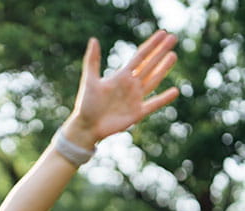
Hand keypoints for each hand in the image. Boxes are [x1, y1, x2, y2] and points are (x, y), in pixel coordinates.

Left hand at [64, 30, 178, 147]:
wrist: (86, 127)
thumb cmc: (85, 105)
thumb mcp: (89, 81)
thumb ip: (92, 61)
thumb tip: (93, 39)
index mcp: (120, 77)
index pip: (140, 57)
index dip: (151, 45)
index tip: (162, 33)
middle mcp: (130, 86)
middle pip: (149, 65)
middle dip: (160, 52)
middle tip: (173, 38)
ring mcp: (135, 99)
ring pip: (153, 80)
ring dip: (163, 69)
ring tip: (173, 56)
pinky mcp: (137, 113)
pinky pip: (154, 104)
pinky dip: (164, 99)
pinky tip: (175, 91)